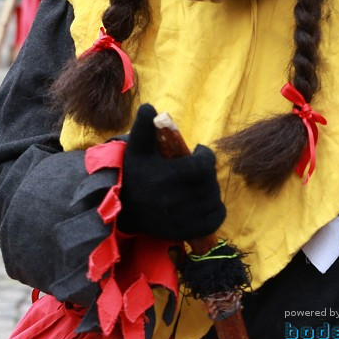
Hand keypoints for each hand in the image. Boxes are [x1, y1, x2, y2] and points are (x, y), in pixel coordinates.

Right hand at [118, 104, 225, 240]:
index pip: (202, 166)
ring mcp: (180, 218)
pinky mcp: (185, 232)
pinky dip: (215, 210)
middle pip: (209, 182)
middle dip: (207, 172)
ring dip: (211, 189)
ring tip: (199, 184)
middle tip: (198, 169)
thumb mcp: (136, 148)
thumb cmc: (133, 172)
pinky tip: (205, 202)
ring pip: (213, 200)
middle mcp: (174, 200)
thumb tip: (149, 107)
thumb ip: (143, 127)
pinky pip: (214, 220)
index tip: (199, 152)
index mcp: (165, 177)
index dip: (206, 156)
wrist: (122, 207)